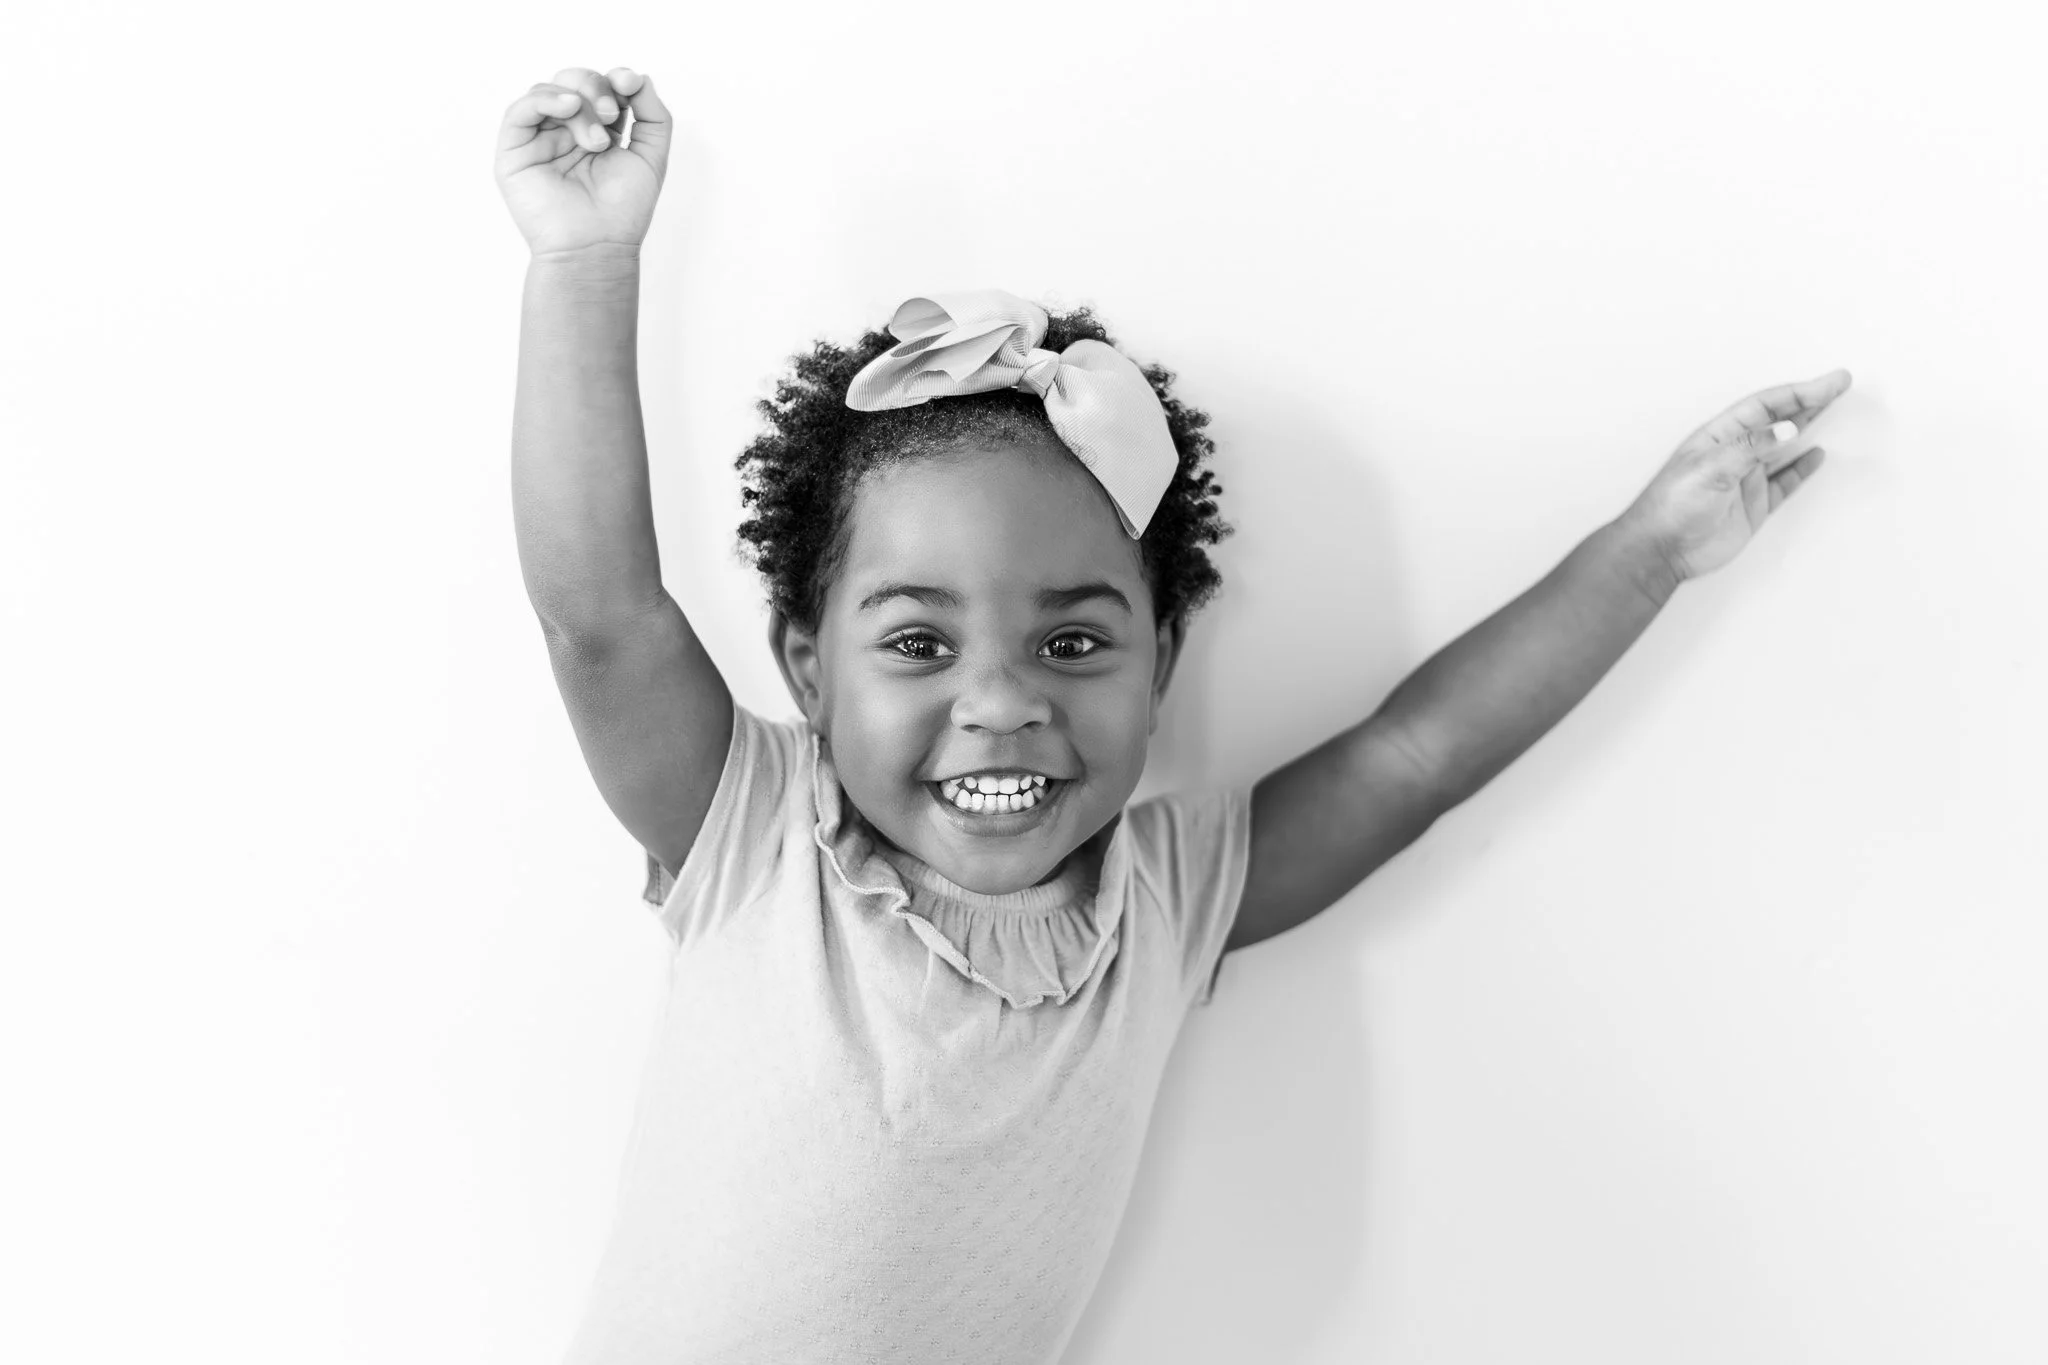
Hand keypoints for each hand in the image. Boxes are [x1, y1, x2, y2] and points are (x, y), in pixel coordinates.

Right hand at [493, 66, 672, 258]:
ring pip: (550, 92)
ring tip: (596, 140)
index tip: (630, 83)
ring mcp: (539, 139)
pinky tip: (568, 106)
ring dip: (578, 102)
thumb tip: (638, 78)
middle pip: (574, 82)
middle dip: (596, 87)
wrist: (597, 246)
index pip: (602, 88)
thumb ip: (653, 114)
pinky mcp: (514, 151)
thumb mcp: (652, 154)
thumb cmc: (624, 210)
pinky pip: (520, 110)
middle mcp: (566, 132)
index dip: (616, 79)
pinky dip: (544, 99)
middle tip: (612, 115)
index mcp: (597, 131)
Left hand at [1619, 368, 1853, 584]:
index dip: (1799, 393)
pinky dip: (1802, 469)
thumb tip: (1790, 429)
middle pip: (1778, 421)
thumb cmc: (1673, 506)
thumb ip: (1751, 448)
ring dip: (1808, 429)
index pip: (1766, 406)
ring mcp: (1745, 480)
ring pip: (1784, 448)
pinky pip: (1784, 483)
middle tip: (1840, 385)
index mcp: (1720, 437)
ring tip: (1834, 410)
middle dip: (1809, 402)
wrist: (1662, 550)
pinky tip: (1817, 455)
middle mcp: (1734, 454)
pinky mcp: (1753, 506)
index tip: (1831, 383)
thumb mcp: (1710, 469)